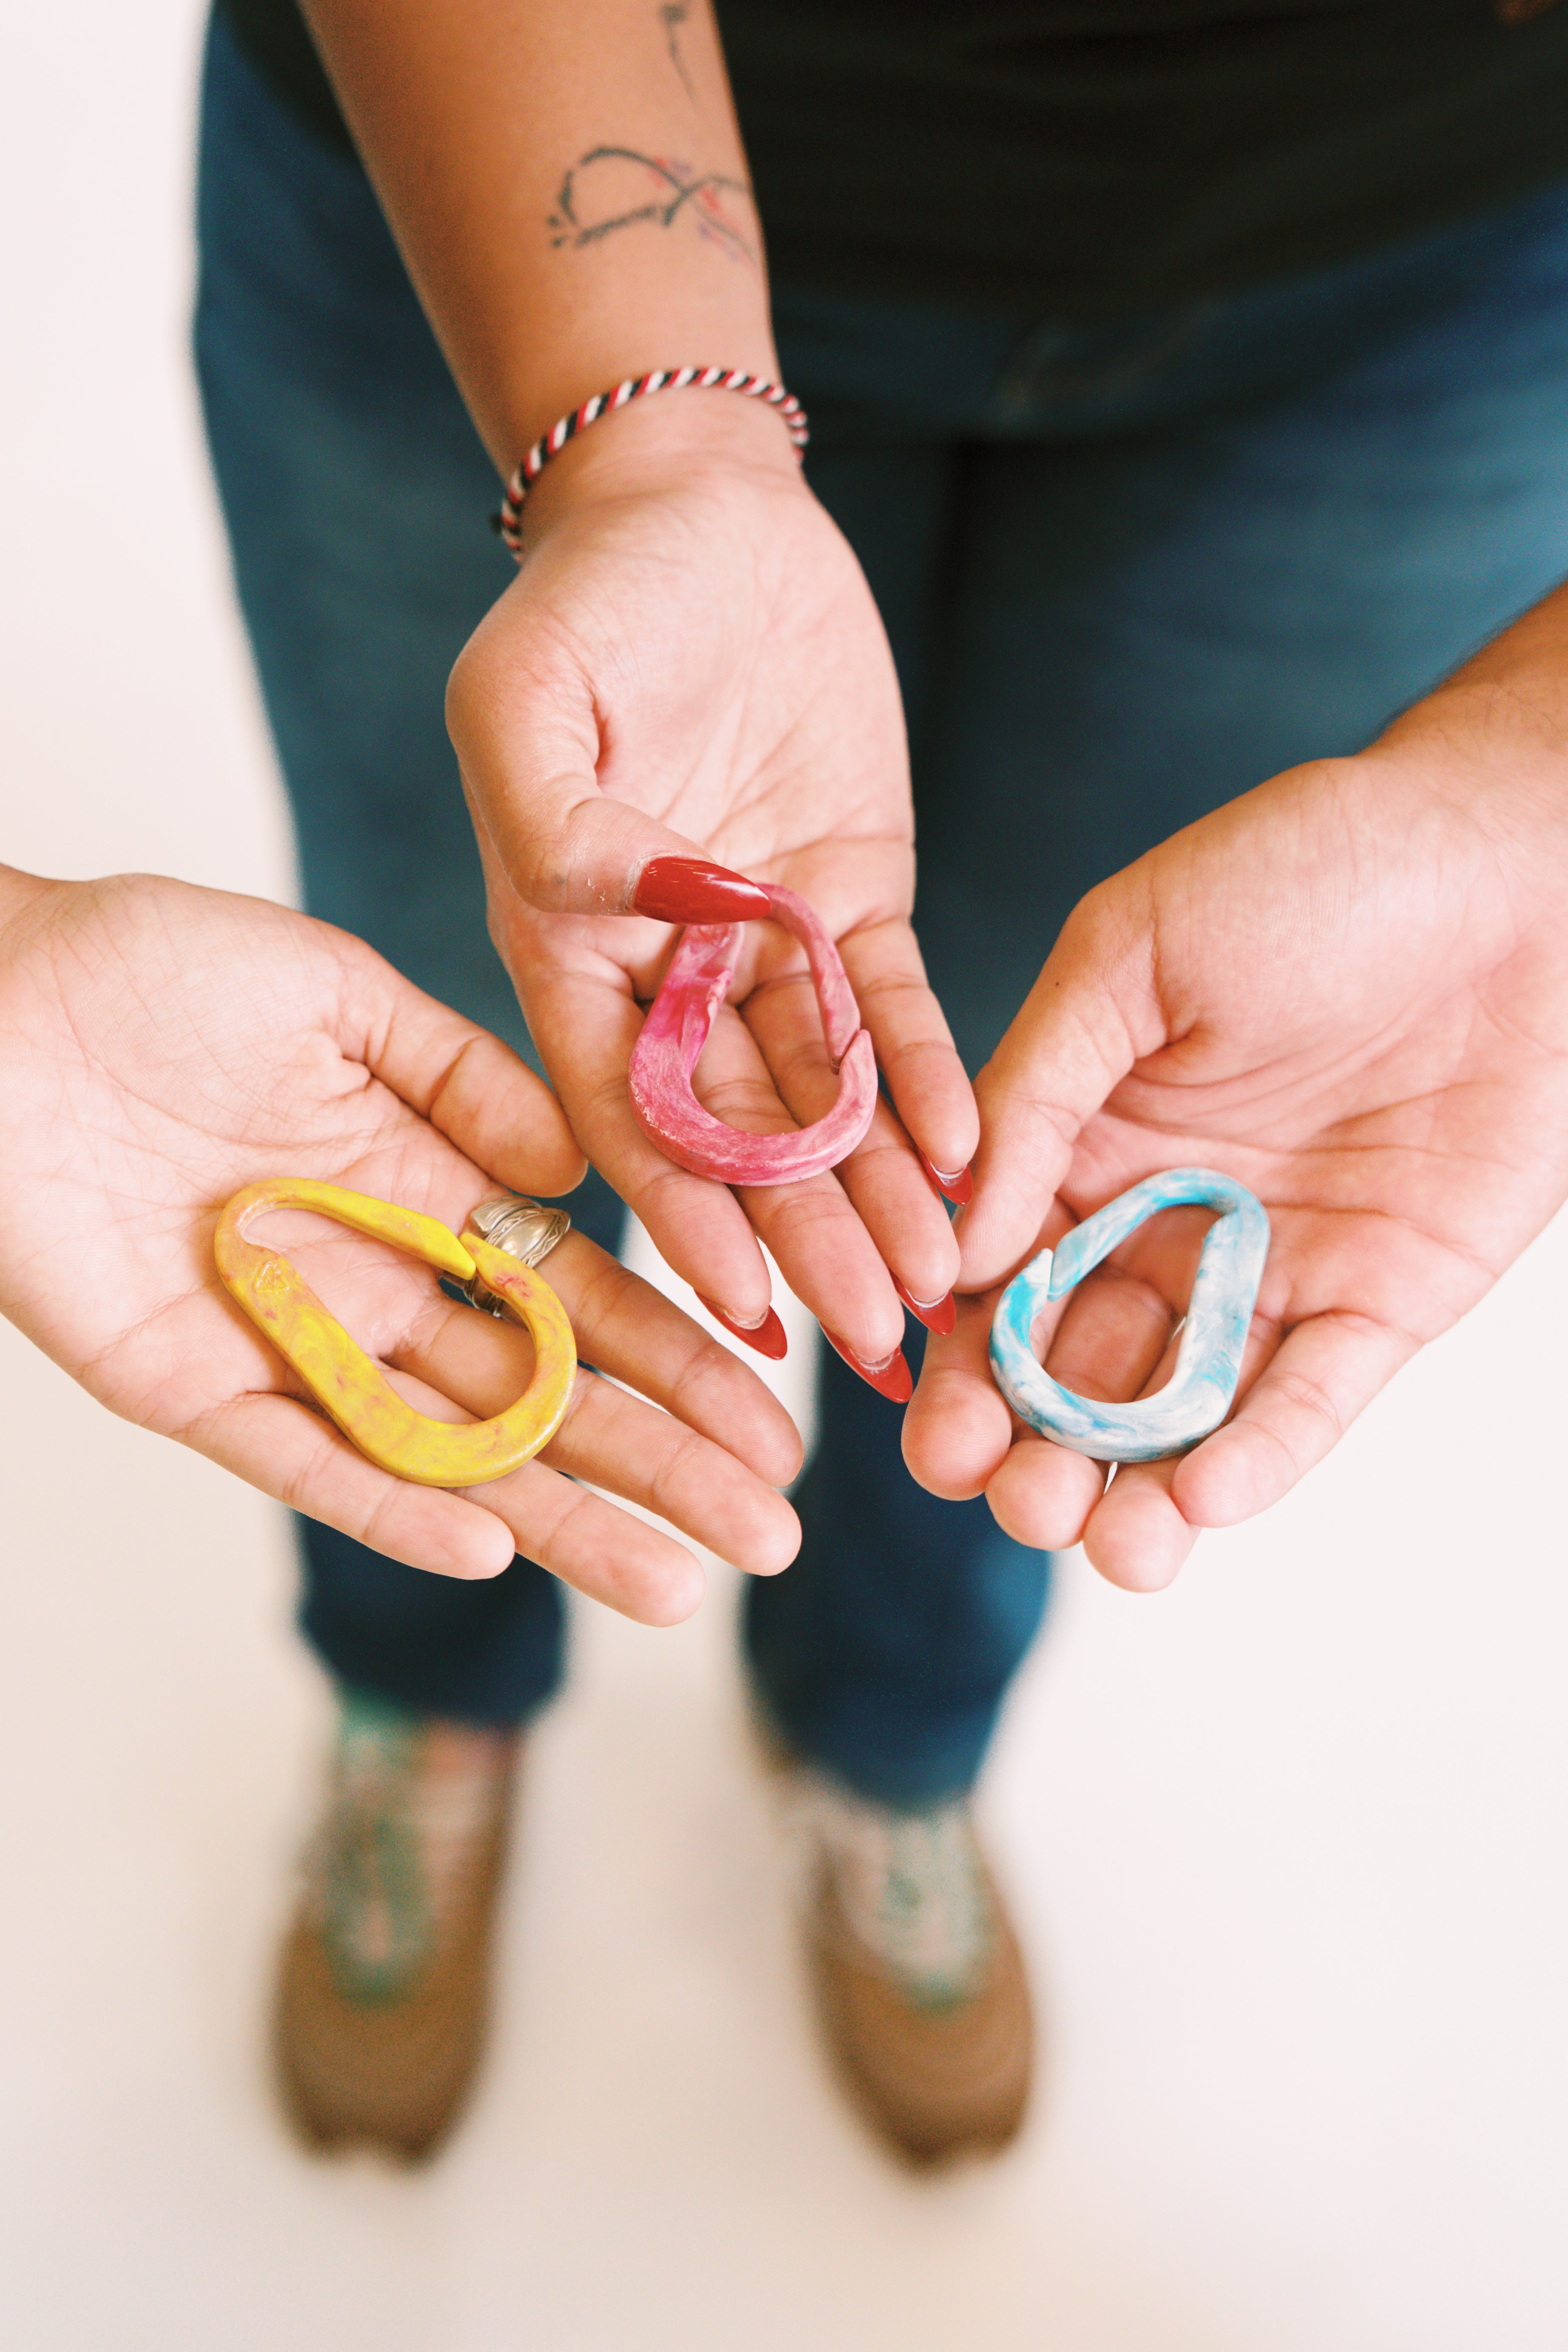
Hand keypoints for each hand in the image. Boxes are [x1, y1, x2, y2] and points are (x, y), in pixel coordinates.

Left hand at [0, 870, 801, 1616]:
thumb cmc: (142, 969)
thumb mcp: (334, 988)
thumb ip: (460, 1073)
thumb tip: (577, 1166)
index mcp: (419, 1190)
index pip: (579, 1295)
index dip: (678, 1356)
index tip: (770, 1412)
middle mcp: (372, 1281)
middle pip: (540, 1396)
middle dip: (658, 1463)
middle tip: (767, 1535)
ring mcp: (288, 1343)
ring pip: (450, 1453)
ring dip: (564, 1520)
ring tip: (675, 1587)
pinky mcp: (190, 1384)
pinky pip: (307, 1459)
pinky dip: (394, 1508)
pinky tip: (493, 1547)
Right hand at [447, 398, 977, 1386]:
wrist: (703, 519)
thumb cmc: (594, 599)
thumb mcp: (528, 693)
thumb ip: (547, 811)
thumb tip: (596, 900)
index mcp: (568, 947)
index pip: (626, 1109)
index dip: (683, 1212)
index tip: (742, 1308)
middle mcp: (666, 972)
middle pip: (738, 1132)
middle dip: (804, 1239)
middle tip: (873, 1344)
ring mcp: (765, 945)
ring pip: (825, 1096)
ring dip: (877, 1193)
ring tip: (936, 1293)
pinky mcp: (851, 902)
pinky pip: (896, 1011)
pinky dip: (930, 1082)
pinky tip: (975, 1159)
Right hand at [903, 716, 1567, 1588]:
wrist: (1524, 861)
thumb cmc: (1312, 868)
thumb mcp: (1132, 952)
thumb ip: (1036, 1092)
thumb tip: (956, 1242)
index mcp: (1088, 1140)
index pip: (996, 1277)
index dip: (958, 1362)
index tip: (931, 1431)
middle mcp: (1169, 1219)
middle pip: (1077, 1365)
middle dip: (1033, 1445)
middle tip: (1010, 1495)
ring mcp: (1275, 1266)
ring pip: (1184, 1409)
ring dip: (1133, 1487)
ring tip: (1103, 1544)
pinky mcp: (1386, 1297)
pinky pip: (1311, 1394)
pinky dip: (1260, 1452)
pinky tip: (1203, 1503)